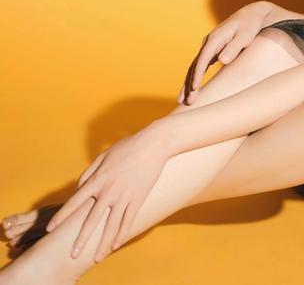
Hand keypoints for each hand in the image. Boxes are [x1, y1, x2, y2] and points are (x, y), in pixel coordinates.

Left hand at [45, 124, 166, 261]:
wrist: (153, 144)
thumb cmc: (127, 147)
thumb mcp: (103, 156)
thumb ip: (88, 172)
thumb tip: (79, 189)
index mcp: (98, 179)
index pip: (74, 201)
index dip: (62, 216)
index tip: (51, 228)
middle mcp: (108, 191)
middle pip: (91, 220)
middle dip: (81, 240)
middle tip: (72, 255)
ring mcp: (124, 196)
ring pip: (111, 226)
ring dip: (103, 244)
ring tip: (97, 259)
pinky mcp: (138, 198)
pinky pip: (128, 221)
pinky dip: (122, 234)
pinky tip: (116, 245)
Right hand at [178, 0, 272, 105]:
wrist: (253, 14)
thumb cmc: (250, 25)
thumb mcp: (245, 35)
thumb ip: (234, 47)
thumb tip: (221, 60)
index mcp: (215, 38)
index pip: (202, 60)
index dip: (197, 75)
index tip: (194, 89)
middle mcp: (208, 42)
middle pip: (195, 65)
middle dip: (189, 83)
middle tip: (186, 102)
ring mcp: (210, 46)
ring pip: (195, 66)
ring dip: (189, 83)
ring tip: (183, 101)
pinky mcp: (213, 50)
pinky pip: (200, 65)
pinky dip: (195, 77)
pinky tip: (191, 89)